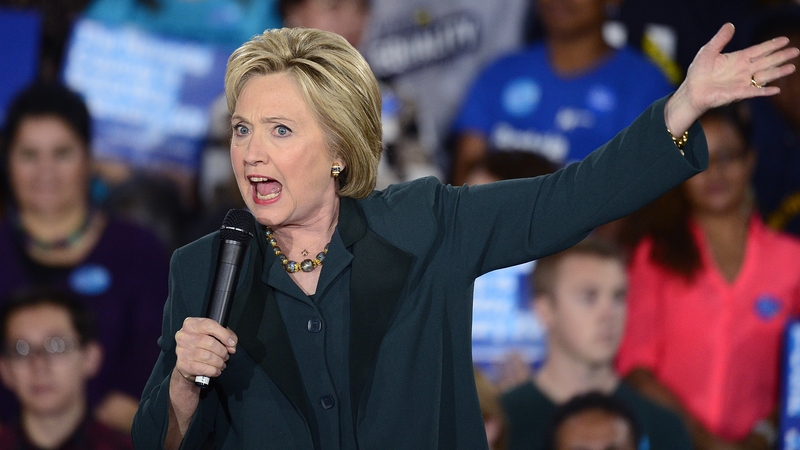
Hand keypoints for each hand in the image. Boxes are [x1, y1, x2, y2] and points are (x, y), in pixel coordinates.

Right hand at [174, 317, 237, 385]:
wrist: (185, 362)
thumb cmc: (200, 346)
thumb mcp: (212, 334)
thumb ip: (225, 334)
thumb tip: (231, 344)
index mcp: (191, 324)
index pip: (209, 325)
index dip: (224, 334)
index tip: (231, 342)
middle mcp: (184, 336)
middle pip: (210, 342)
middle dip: (222, 351)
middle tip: (226, 355)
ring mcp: (182, 351)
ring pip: (208, 356)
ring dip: (219, 362)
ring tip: (221, 363)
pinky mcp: (183, 365)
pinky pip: (204, 368)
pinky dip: (213, 370)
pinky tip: (216, 370)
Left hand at [665, 22, 798, 133]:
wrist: (691, 91)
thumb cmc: (698, 72)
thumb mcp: (708, 51)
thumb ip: (720, 39)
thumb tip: (730, 25)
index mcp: (738, 59)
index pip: (759, 50)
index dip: (771, 45)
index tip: (785, 40)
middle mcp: (743, 70)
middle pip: (766, 61)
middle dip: (781, 56)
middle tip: (796, 51)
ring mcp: (742, 82)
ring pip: (764, 75)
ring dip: (778, 72)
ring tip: (792, 67)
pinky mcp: (738, 94)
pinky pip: (754, 92)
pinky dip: (764, 91)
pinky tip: (776, 90)